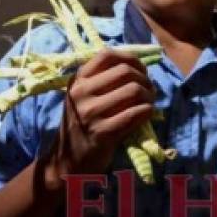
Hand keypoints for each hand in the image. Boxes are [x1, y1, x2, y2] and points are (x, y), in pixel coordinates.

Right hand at [43, 49, 153, 185]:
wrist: (67, 161)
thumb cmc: (82, 126)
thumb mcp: (83, 97)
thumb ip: (102, 80)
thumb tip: (138, 67)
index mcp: (78, 80)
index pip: (107, 55)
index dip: (131, 59)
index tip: (141, 71)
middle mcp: (81, 93)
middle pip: (125, 71)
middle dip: (145, 79)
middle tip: (149, 91)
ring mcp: (91, 113)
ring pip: (134, 90)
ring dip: (149, 96)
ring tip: (148, 103)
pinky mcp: (102, 132)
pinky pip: (136, 113)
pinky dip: (147, 111)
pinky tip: (146, 114)